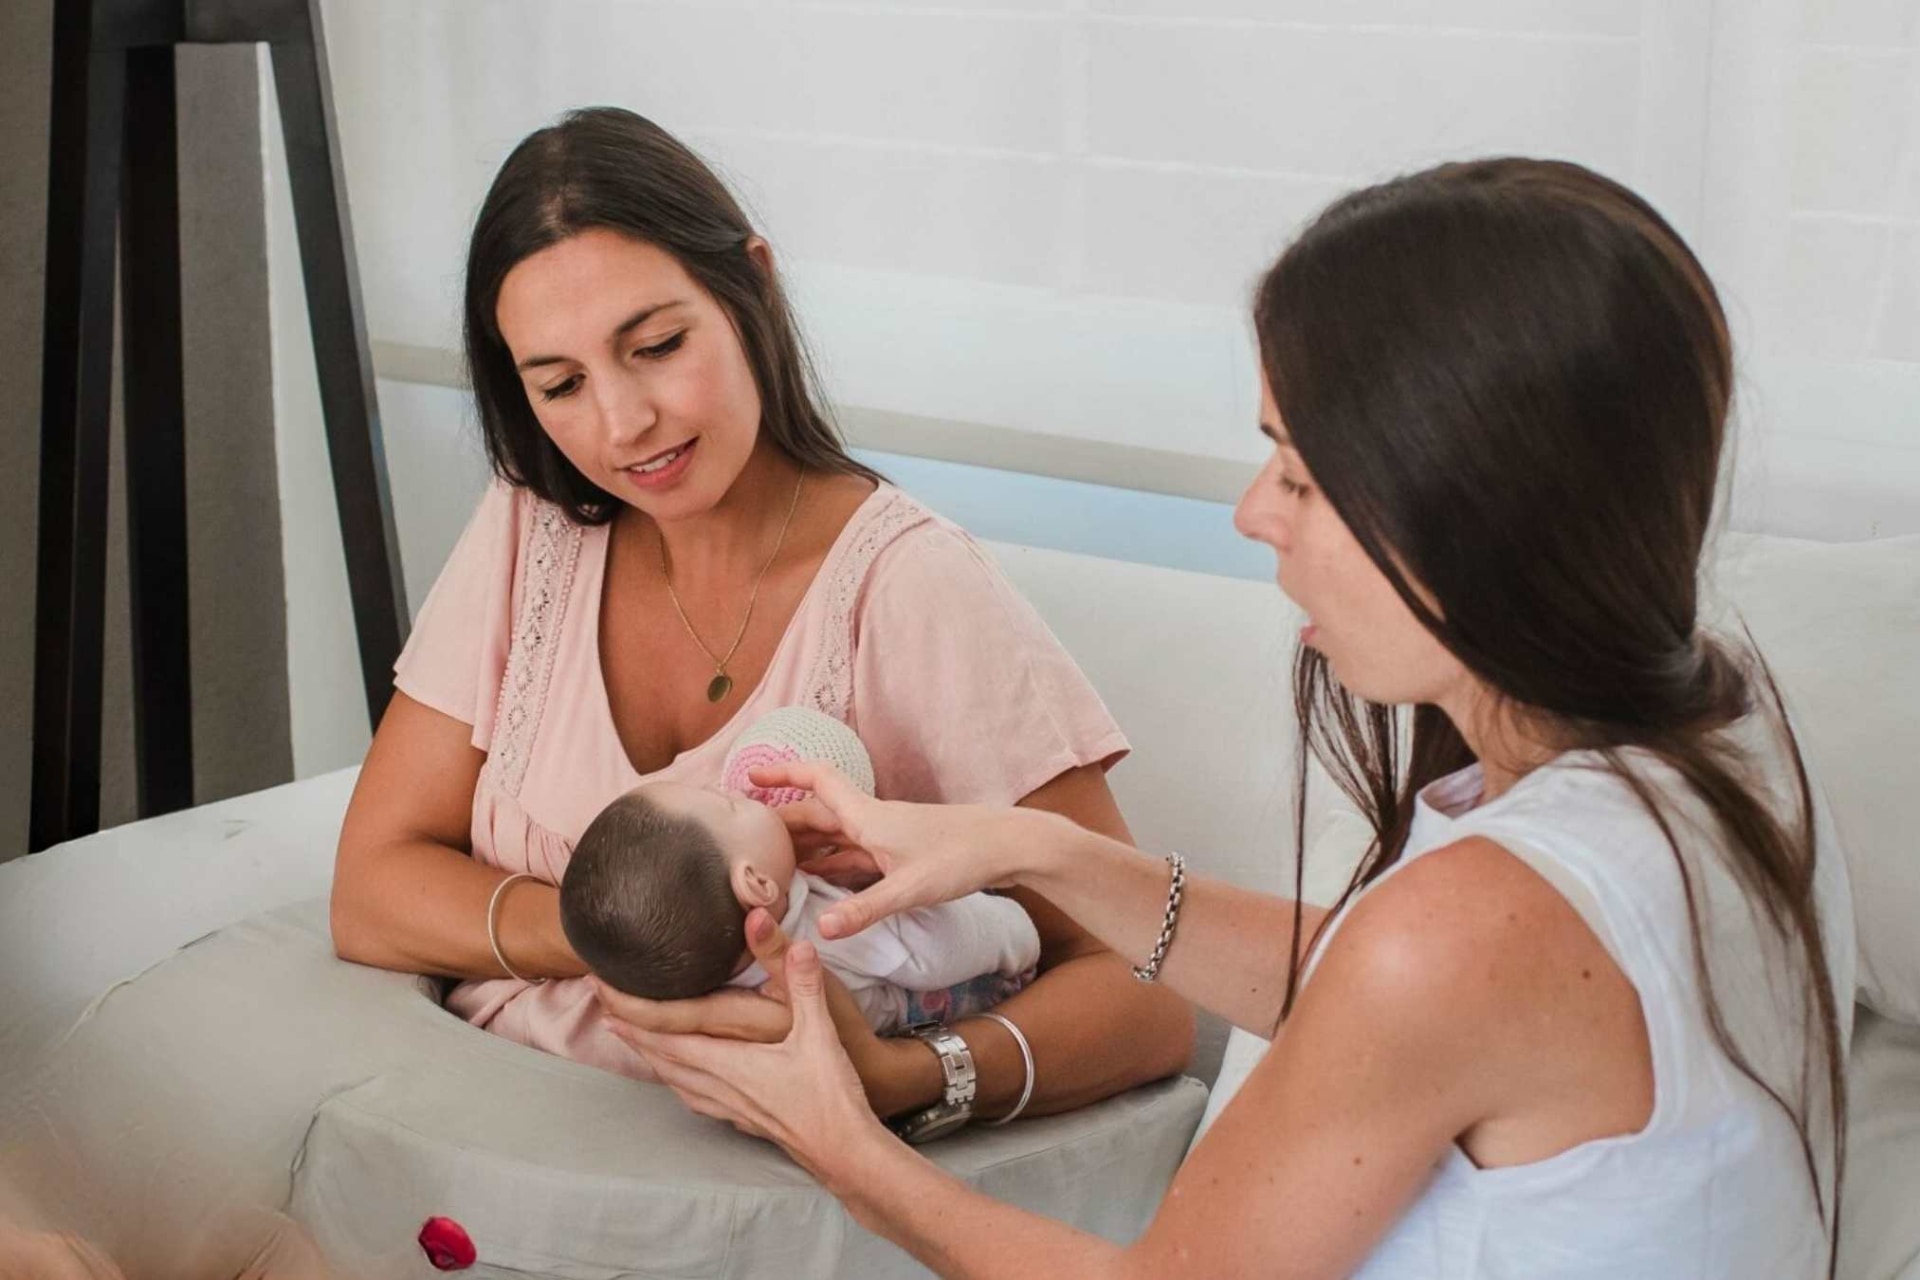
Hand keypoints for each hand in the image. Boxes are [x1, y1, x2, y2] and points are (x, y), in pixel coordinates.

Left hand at [596, 922, 894, 1181]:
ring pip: (677, 1082)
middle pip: (663, 1060)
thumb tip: (794, 939)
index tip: (606, 1000)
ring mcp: (732, 1108)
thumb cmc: (831, 1095)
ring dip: (652, 1060)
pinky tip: (686, 1083)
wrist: (845, 1152)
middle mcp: (722, 1087)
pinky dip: (680, 1083)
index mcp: (730, 1062)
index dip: (634, 1018)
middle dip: (633, 1035)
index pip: (667, 1038)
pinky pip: (698, 1098)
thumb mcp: (820, 1031)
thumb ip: (802, 983)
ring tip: (635, 1044)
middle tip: (606, 1013)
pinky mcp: (746, 1121)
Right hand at [752, 761, 1042, 939]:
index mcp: (867, 817)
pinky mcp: (899, 852)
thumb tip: (821, 930)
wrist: (1007, 846)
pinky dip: (829, 860)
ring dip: (803, 842)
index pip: (816, 781)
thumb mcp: (910, 888)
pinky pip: (851, 852)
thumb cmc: (961, 858)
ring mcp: (885, 835)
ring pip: (833, 833)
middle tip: (745, 834)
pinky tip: (817, 877)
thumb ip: (864, 909)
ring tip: (769, 859)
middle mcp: (871, 820)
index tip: (750, 774)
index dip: (781, 773)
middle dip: (780, 819)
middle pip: (816, 812)